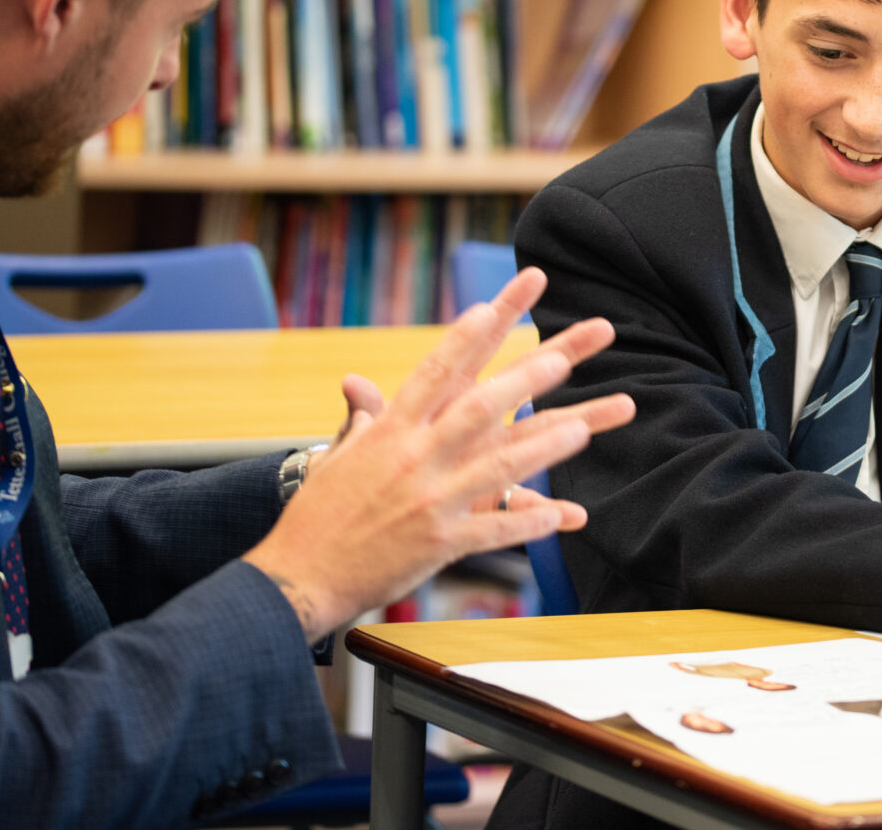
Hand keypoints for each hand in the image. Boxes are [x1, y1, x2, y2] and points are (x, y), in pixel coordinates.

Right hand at [242, 267, 633, 641]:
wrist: (298, 576)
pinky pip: (497, 529)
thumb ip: (361, 418)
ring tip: (583, 428)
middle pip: (480, 408)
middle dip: (526, 378)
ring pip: (500, 466)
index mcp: (390, 430)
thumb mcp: (338, 456)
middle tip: (564, 353)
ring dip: (546, 446)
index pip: (435, 370)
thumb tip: (355, 384)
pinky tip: (565, 514)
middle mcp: (414, 458)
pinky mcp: (440, 543)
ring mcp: (430, 500)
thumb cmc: (317, 515)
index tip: (493, 304)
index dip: (467, 336)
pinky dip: (531, 520)